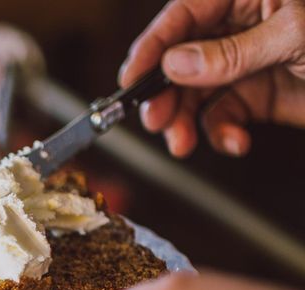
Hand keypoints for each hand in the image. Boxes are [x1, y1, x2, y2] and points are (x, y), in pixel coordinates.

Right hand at [120, 0, 304, 156]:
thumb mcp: (294, 36)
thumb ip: (231, 53)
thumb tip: (177, 63)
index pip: (185, 15)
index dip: (153, 47)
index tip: (131, 78)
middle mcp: (242, 26)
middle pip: (183, 60)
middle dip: (167, 95)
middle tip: (156, 121)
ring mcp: (248, 63)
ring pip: (198, 94)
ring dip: (187, 122)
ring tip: (183, 143)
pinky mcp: (258, 96)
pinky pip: (225, 116)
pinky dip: (223, 133)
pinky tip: (235, 141)